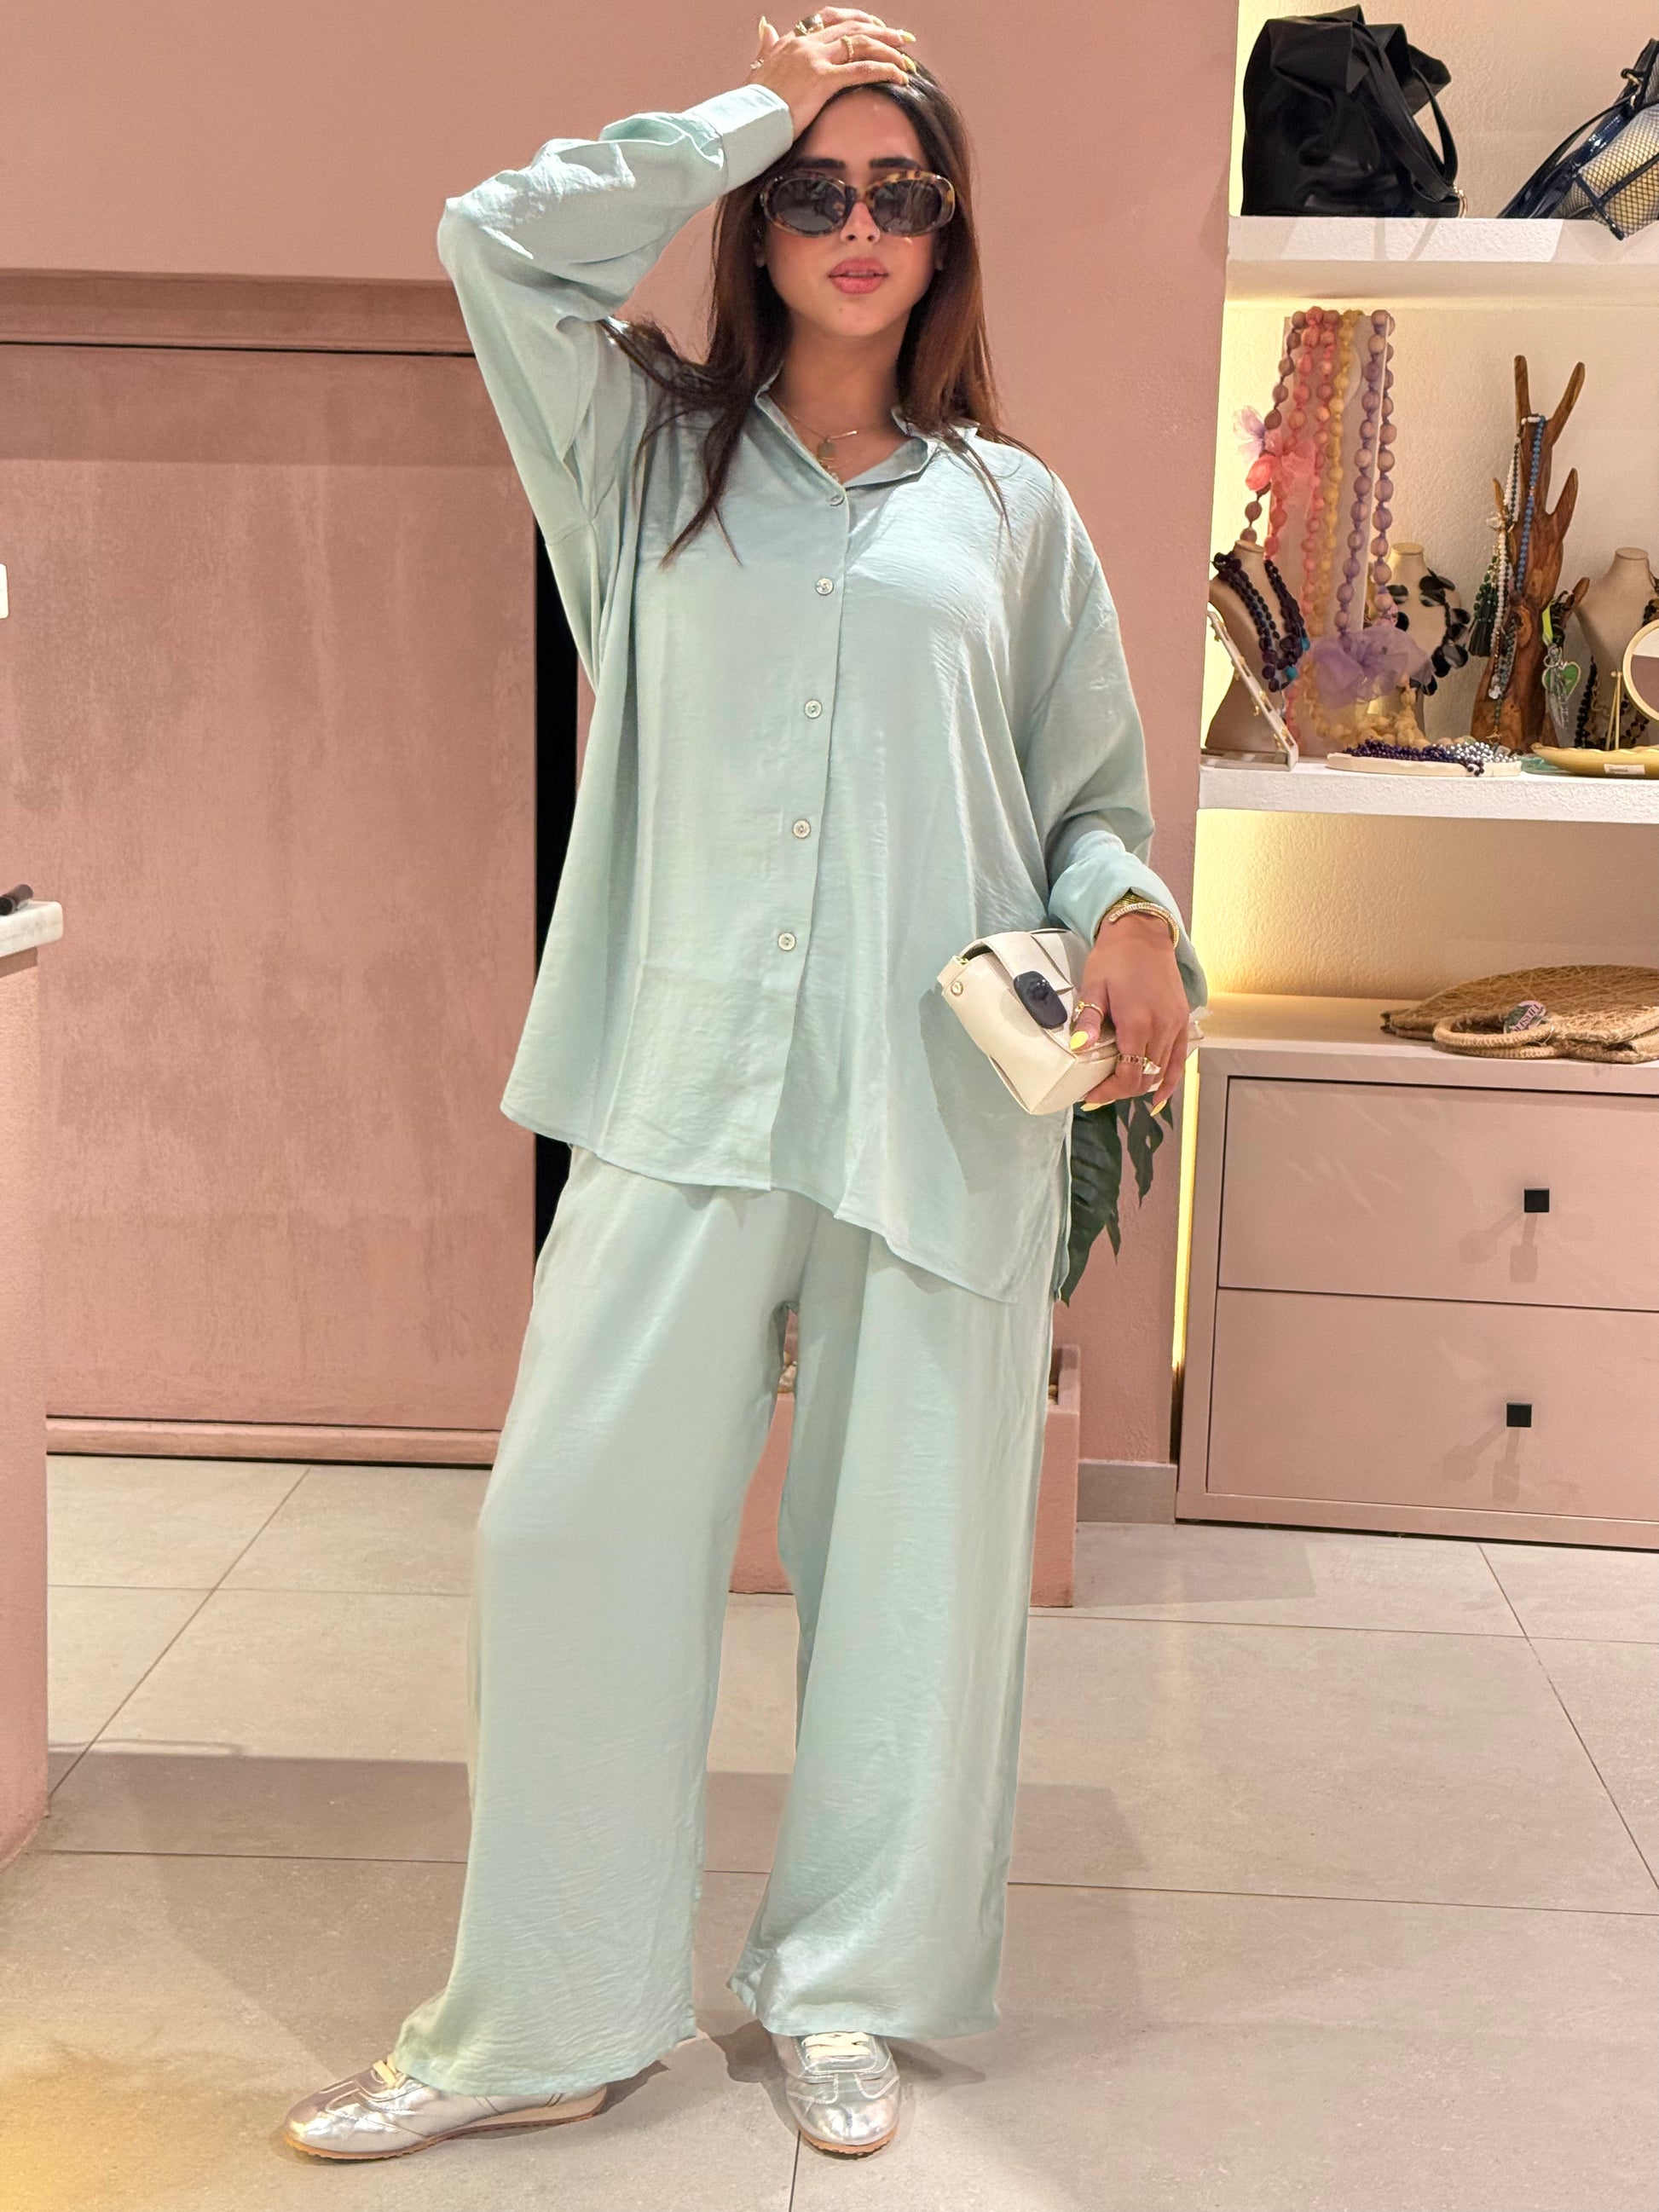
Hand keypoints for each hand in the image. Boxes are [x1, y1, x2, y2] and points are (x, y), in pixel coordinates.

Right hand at [749, 9, 917, 135]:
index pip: (832, 20)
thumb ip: (766, 47)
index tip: (877, 28)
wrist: (745, 123)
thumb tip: (766, 27)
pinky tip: (900, 77)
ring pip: (862, 45)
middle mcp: (805, 44)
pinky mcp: (821, 81)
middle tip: (904, 40)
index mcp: (792, 41)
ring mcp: (814, 60)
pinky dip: (884, 71)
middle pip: (853, 28)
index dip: (858, 21)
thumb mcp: (758, 69)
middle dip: (883, 33)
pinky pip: (861, 70)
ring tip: (908, 61)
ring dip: (890, 51)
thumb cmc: (751, 106)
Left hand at [1069, 911, 1190, 1115]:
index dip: (1109, 1091)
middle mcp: (1161, 1028)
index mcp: (1137, 1022)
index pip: (1128, 1075)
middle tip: (1098, 1091)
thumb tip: (1078, 1048)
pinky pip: (1180, 1060)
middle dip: (1120, 1091)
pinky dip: (1170, 1080)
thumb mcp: (1094, 985)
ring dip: (1140, 1085)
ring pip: (1162, 1072)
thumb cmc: (1115, 957)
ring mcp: (1175, 1025)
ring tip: (1117, 1088)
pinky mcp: (1182, 1021)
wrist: (1143, 933)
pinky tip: (1158, 1097)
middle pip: (1145, 1078)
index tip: (1091, 1094)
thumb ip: (1088, 1020)